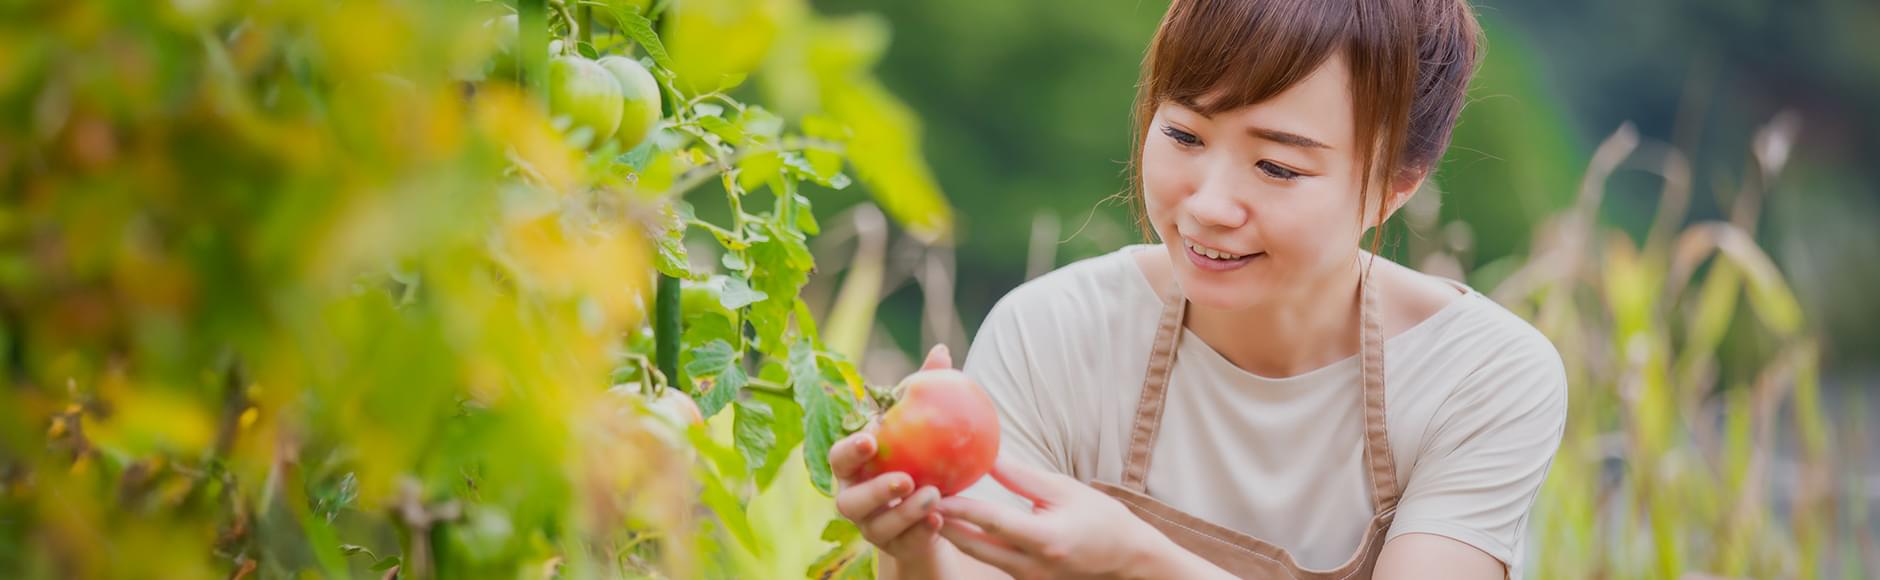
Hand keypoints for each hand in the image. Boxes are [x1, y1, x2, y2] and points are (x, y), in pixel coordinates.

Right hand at [828, 345, 954, 566]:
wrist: (928, 507)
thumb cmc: (919, 454)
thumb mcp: (922, 424)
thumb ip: (925, 390)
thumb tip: (942, 351)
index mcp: (853, 466)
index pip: (838, 456)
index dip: (850, 449)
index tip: (872, 438)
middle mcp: (853, 497)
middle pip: (848, 501)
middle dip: (873, 491)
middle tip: (904, 478)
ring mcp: (871, 527)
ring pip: (876, 527)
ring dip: (903, 513)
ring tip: (933, 497)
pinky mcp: (894, 547)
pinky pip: (904, 544)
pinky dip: (921, 533)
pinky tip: (942, 519)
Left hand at [935, 457, 1188, 579]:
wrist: (1127, 560)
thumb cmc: (1101, 519)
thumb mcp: (1065, 490)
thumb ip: (1022, 477)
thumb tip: (987, 454)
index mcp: (1045, 538)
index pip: (992, 522)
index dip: (959, 507)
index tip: (932, 490)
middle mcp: (1032, 565)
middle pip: (974, 546)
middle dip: (943, 523)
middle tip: (916, 498)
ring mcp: (1028, 578)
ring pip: (978, 555)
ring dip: (952, 532)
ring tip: (927, 505)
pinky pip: (990, 560)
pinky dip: (971, 540)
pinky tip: (955, 521)